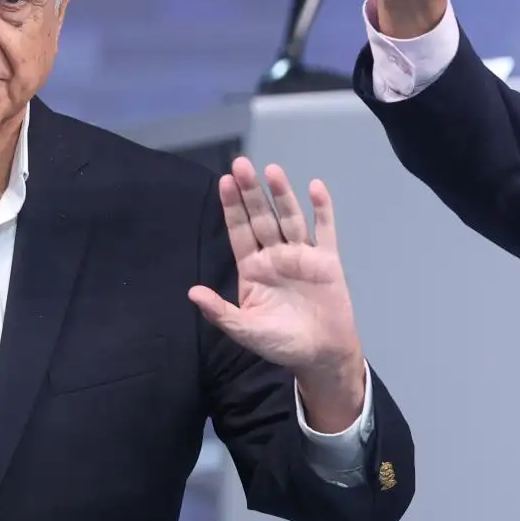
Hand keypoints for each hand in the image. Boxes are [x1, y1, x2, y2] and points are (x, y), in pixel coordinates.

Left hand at [188, 158, 365, 430]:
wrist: (320, 356)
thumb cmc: (280, 344)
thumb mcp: (245, 331)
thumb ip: (220, 312)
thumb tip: (192, 292)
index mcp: (253, 268)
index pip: (240, 231)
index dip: (232, 207)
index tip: (225, 181)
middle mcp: (275, 256)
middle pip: (262, 217)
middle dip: (252, 193)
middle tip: (242, 164)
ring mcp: (301, 255)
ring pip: (290, 218)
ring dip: (282, 195)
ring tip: (272, 170)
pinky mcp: (327, 261)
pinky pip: (324, 230)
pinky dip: (322, 210)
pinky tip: (315, 188)